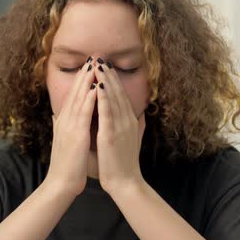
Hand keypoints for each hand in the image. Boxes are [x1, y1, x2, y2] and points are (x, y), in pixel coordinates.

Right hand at [46, 61, 96, 196]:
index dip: (81, 80)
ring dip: (87, 80)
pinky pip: (83, 112)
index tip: (89, 65)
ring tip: (96, 64)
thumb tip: (56, 114)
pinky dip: (89, 98)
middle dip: (85, 74)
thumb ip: (60, 126)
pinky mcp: (76, 134)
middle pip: (75, 92)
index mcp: (64, 122)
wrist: (61, 184)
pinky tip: (96, 86)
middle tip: (93, 56)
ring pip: (78, 98)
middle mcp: (64, 120)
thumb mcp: (62, 141)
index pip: (73, 96)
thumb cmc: (66, 165)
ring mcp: (69, 126)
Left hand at [93, 61, 146, 194]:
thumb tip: (141, 115)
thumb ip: (136, 126)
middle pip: (117, 92)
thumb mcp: (133, 141)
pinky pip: (107, 112)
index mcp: (129, 121)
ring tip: (98, 65)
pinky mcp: (112, 135)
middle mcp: (127, 120)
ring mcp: (120, 127)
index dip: (113, 79)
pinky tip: (98, 86)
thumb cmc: (124, 164)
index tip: (105, 64)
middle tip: (100, 57)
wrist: (125, 183)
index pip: (120, 95)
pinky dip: (103, 98)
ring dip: (105, 80)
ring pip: (112, 98)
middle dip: (108, 74)